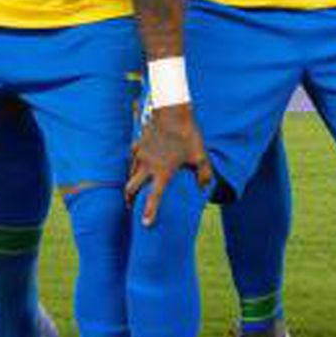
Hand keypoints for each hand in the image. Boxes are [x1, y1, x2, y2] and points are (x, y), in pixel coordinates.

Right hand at [124, 106, 210, 223]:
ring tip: (134, 188)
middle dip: (130, 199)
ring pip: (130, 173)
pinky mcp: (138, 143)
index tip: (145, 224)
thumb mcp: (200, 155)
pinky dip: (134, 163)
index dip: (149, 212)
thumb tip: (205, 187)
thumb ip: (204, 174)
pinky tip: (138, 162)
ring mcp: (140, 154)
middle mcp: (147, 166)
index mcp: (162, 172)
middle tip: (131, 206)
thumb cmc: (187, 135)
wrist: (172, 111)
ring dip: (131, 182)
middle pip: (131, 188)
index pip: (154, 197)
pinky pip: (132, 157)